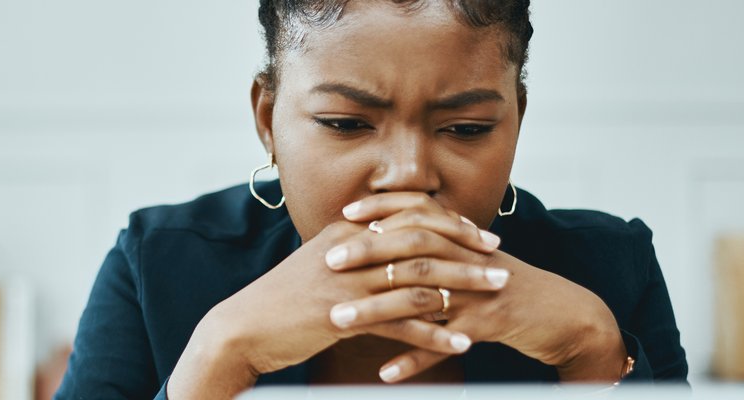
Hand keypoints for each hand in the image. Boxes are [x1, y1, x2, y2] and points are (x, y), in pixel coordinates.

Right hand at [168, 199, 505, 397]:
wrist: (244, 329)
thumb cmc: (282, 301)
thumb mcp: (320, 265)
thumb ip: (355, 254)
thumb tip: (388, 249)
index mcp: (347, 232)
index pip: (408, 216)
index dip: (449, 223)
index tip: (479, 233)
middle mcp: (352, 250)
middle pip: (423, 241)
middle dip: (467, 250)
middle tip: (499, 261)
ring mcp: (349, 283)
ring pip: (420, 278)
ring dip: (464, 287)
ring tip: (496, 295)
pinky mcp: (346, 317)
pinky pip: (402, 324)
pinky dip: (436, 334)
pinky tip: (461, 343)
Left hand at [329, 192, 627, 382]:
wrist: (563, 314)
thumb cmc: (507, 288)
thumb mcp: (473, 260)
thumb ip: (439, 248)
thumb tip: (391, 238)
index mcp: (463, 240)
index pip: (418, 213)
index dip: (382, 211)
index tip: (345, 215)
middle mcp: (469, 259)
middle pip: (413, 248)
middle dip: (368, 254)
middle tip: (329, 263)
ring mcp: (479, 292)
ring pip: (422, 297)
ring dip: (377, 311)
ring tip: (339, 322)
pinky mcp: (489, 326)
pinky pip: (445, 344)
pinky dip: (415, 358)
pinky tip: (386, 372)